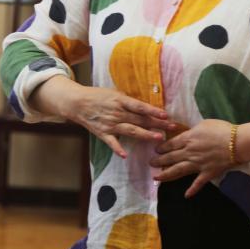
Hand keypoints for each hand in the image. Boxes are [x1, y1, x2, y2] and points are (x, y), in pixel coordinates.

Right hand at [35, 79, 176, 157]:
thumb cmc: (98, 96)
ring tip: (158, 138)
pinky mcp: (103, 133)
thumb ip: (129, 101)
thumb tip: (146, 106)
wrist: (77, 103)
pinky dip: (117, 148)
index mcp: (120, 101)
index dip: (153, 111)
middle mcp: (117, 113)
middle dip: (157, 124)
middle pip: (140, 119)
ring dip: (145, 134)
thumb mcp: (114, 93)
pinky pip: (112, 142)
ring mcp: (110, 124)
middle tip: (172, 127)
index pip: (140, 107)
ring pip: (131, 130)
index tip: (166, 115)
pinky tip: (124, 155)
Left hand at [150, 119, 234, 196]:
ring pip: (178, 170)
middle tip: (150, 163)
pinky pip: (198, 183)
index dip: (161, 148)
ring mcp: (197, 164)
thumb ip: (192, 131)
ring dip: (166, 175)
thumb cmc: (222, 130)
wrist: (238, 143)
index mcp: (188, 139)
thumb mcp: (203, 124)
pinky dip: (192, 190)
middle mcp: (189, 153)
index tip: (155, 151)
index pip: (170, 144)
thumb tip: (186, 134)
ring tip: (156, 178)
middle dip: (158, 161)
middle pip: (170, 157)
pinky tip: (186, 195)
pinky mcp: (207, 173)